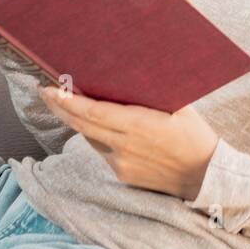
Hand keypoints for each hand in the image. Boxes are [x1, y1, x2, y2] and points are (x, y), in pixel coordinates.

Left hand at [39, 86, 219, 200]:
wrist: (205, 176)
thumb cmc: (195, 135)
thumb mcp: (180, 106)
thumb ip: (152, 93)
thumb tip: (130, 71)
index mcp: (140, 126)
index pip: (94, 112)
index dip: (69, 101)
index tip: (51, 88)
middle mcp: (125, 146)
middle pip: (82, 125)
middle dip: (60, 107)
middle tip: (44, 90)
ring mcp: (122, 163)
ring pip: (90, 138)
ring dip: (75, 120)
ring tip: (62, 102)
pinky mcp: (123, 175)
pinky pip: (102, 150)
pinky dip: (95, 135)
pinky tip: (93, 124)